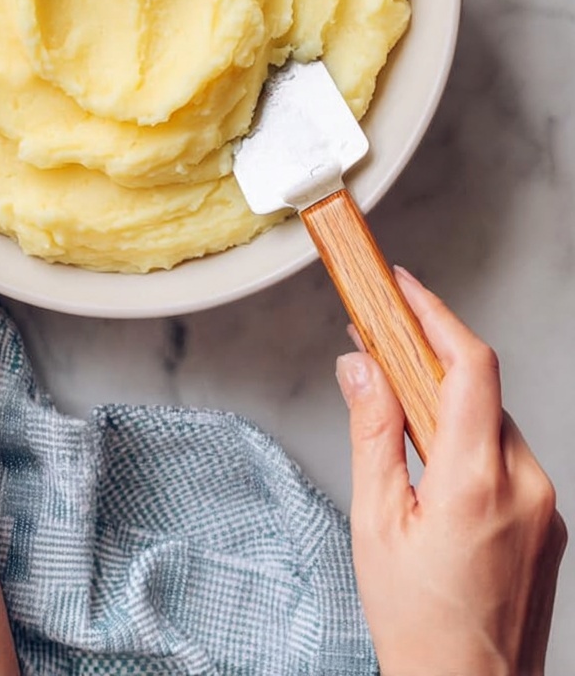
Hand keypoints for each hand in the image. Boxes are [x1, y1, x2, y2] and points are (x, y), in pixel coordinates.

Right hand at [337, 267, 565, 675]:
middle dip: (429, 360)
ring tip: (400, 413)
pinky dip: (472, 444)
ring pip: (494, 425)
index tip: (401, 287)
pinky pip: (510, 460)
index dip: (434, 314)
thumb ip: (372, 432)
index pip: (469, 364)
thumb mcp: (376, 523)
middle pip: (480, 390)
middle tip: (379, 342)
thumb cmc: (419, 626)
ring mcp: (545, 507)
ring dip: (450, 406)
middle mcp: (525, 486)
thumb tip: (361, 366)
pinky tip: (436, 465)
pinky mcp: (550, 525)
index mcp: (475, 481)